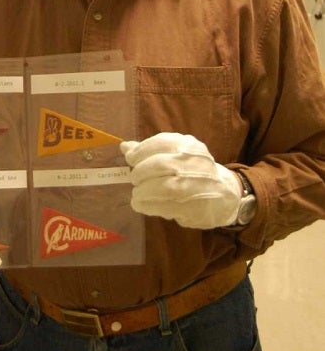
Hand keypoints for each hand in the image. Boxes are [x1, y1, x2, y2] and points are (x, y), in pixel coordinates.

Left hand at [120, 132, 241, 228]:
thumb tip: (124, 146)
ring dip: (143, 191)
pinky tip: (142, 205)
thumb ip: (151, 151)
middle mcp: (194, 163)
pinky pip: (167, 206)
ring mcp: (196, 185)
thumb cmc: (195, 170)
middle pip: (160, 165)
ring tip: (137, 195)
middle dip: (140, 173)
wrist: (227, 193)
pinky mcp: (196, 207)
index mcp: (188, 145)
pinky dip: (149, 205)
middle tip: (134, 180)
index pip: (161, 142)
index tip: (131, 159)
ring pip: (164, 187)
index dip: (141, 151)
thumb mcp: (177, 154)